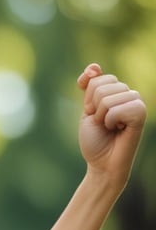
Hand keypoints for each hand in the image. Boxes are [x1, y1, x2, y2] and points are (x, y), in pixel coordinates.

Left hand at [77, 63, 146, 187]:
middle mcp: (129, 94)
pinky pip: (121, 107)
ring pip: (109, 97)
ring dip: (102, 116)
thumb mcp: (87, 110)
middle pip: (102, 86)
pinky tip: (118, 129)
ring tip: (109, 127)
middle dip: (94, 108)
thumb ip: (89, 87)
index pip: (97, 78)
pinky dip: (112, 120)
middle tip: (101, 123)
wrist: (101, 163)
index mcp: (116, 91)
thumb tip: (93, 66)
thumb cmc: (95, 139)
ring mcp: (137, 103)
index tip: (91, 111)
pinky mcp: (141, 114)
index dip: (88, 97)